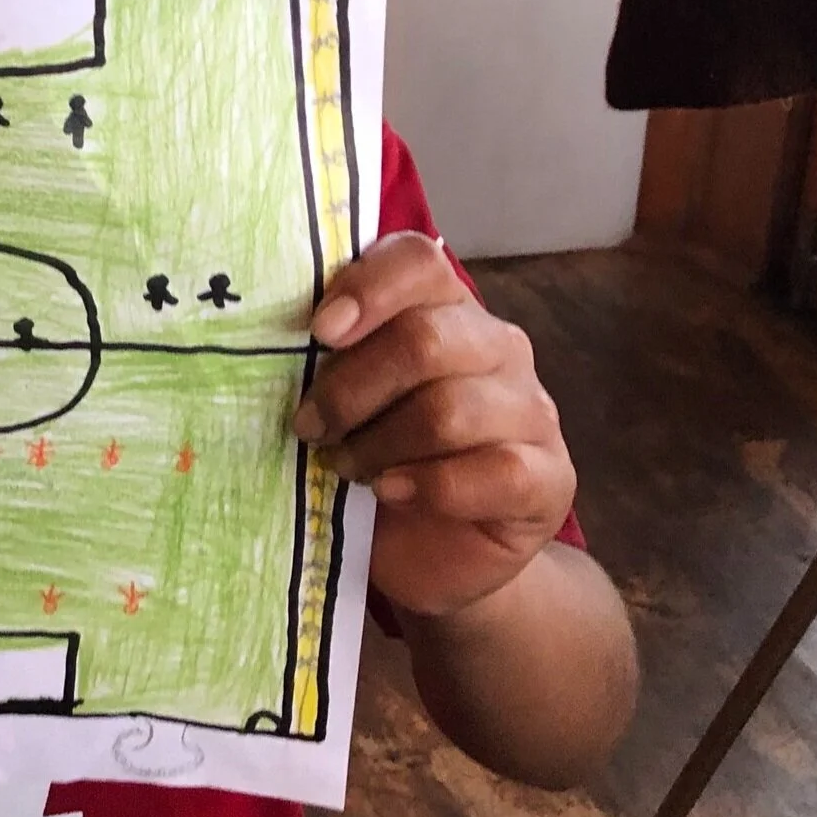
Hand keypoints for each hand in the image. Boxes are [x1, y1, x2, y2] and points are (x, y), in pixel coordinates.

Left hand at [293, 234, 573, 619]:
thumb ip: (326, 362)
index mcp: (444, 309)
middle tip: (309, 427)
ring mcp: (532, 410)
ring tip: (345, 468)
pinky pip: (498, 470)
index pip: (419, 261)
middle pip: (426, 340)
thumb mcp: (343, 404)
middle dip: (351, 389)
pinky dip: (430, 485)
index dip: (367, 287)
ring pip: (451, 410)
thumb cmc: (375, 460)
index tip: (318, 332)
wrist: (428, 555)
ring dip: (380, 445)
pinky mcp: (550, 477)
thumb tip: (266, 345)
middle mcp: (497, 346)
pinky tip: (393, 492)